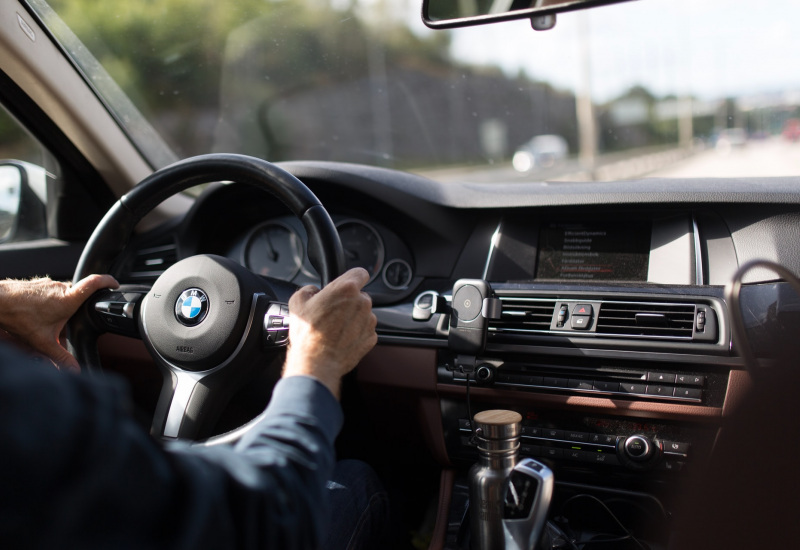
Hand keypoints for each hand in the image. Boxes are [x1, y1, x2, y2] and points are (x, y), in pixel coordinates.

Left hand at [0, 274, 118, 371]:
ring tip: (49, 320)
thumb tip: (75, 370)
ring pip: (64, 294)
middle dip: (79, 307)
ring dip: (62, 306)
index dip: (108, 281)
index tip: (116, 284)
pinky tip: (38, 314)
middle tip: (71, 322)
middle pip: (79, 294)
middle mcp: (60, 288)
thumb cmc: (19, 317)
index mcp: (68, 299)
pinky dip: (50, 302)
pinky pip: (52, 291)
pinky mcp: (39, 284)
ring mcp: (49, 284)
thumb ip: (61, 357)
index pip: (95, 282)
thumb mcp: (43, 342)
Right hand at [284, 268, 376, 398]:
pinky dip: (356, 332)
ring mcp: (369, 321)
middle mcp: (362, 303)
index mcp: (346, 289)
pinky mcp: (371, 337)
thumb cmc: (308, 333)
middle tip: (332, 312)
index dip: (352, 278)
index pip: (360, 273)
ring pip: (363, 313)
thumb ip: (308, 289)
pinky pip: (365, 329)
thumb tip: (314, 291)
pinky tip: (341, 338)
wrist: (317, 362)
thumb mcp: (297, 302)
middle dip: (349, 301)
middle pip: (360, 295)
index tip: (347, 284)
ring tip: (335, 328)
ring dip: (353, 317)